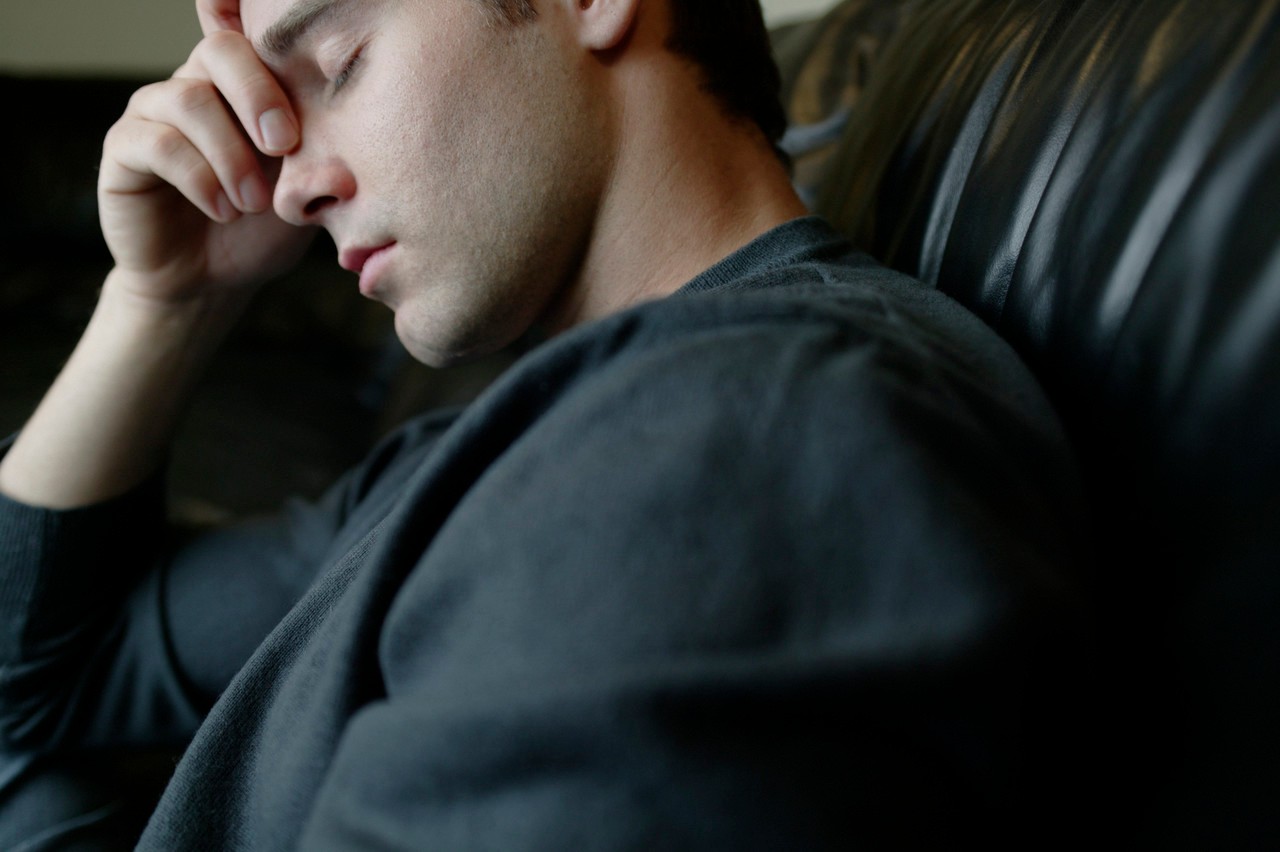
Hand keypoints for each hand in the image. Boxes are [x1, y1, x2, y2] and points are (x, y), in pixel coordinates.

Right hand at [98, 10, 310, 306]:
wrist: (209, 284)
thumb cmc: (260, 233)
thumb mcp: (303, 200)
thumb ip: (321, 172)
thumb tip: (346, 173)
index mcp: (244, 88)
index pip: (258, 41)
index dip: (282, 62)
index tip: (306, 121)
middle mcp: (195, 86)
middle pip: (221, 51)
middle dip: (259, 96)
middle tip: (284, 146)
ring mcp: (153, 112)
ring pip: (189, 99)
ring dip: (231, 154)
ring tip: (253, 204)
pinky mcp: (122, 148)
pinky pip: (156, 142)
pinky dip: (199, 178)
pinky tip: (223, 210)